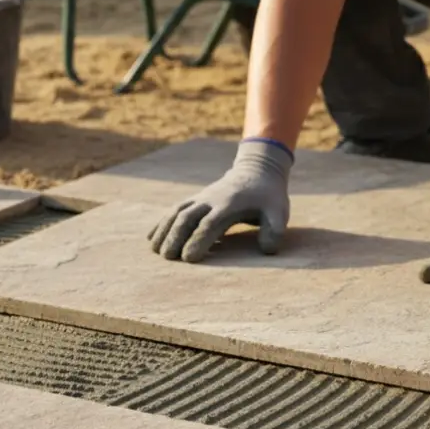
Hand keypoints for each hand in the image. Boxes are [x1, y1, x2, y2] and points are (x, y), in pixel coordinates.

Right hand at [148, 139, 292, 262]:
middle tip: (168, 258)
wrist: (257, 170)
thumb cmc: (268, 196)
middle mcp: (211, 200)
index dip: (198, 240)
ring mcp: (200, 198)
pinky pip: (174, 209)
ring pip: (176, 212)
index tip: (189, 258)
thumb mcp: (279, 211)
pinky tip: (150, 237)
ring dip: (164, 230)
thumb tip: (267, 250)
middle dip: (175, 237)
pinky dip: (161, 223)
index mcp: (230, 205)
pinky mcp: (195, 199)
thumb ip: (275, 230)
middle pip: (187, 217)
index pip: (210, 224)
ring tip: (155, 250)